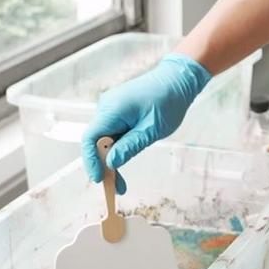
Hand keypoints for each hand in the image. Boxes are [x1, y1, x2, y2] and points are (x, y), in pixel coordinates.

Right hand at [80, 53, 210, 192]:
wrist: (177, 79)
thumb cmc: (168, 100)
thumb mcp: (152, 129)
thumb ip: (131, 146)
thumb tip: (111, 163)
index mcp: (113, 109)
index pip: (90, 138)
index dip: (91, 161)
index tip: (99, 179)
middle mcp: (107, 108)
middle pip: (96, 142)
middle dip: (103, 166)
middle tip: (114, 188)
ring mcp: (111, 110)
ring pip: (104, 141)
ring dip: (111, 161)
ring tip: (120, 185)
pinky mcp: (118, 113)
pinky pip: (112, 134)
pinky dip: (117, 150)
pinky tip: (122, 166)